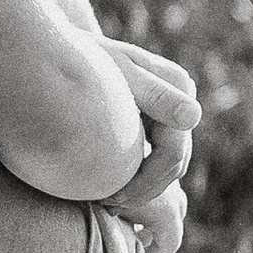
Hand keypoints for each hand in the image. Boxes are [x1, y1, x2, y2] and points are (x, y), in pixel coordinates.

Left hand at [98, 36, 199, 245]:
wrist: (59, 45)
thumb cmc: (80, 56)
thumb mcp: (113, 71)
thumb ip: (150, 94)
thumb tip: (193, 117)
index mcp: (178, 86)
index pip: (173, 153)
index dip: (146, 183)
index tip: (112, 199)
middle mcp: (180, 99)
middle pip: (173, 163)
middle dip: (144, 191)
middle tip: (107, 208)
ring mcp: (169, 111)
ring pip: (166, 166)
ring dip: (142, 189)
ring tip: (107, 204)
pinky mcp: (153, 120)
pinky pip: (152, 157)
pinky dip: (136, 177)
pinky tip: (107, 191)